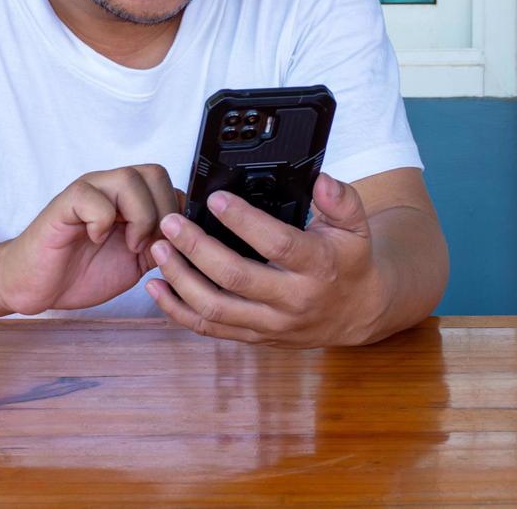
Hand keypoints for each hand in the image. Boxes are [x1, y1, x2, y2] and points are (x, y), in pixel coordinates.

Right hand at [0, 165, 183, 314]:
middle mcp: (110, 188)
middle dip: (161, 212)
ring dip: (138, 216)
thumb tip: (190, 235)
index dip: (176, 213)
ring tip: (128, 244)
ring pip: (129, 178)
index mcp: (130, 199)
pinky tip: (94, 239)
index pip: (169, 184)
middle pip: (155, 172)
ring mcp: (87, 192)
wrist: (35, 286)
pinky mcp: (64, 204)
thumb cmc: (81, 271)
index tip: (166, 244)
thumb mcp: (136, 262)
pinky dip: (101, 222)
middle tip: (148, 244)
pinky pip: (93, 197)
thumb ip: (161, 243)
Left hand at [144, 173, 390, 346]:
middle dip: (196, 249)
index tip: (216, 200)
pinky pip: (210, 329)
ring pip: (215, 309)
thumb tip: (321, 180)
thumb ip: (342, 200)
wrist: (358, 313)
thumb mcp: (357, 226)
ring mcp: (271, 324)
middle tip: (171, 223)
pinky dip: (178, 310)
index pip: (277, 244)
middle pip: (235, 278)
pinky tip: (158, 287)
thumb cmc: (351, 263)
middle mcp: (292, 300)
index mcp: (318, 267)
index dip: (244, 222)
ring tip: (159, 250)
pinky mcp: (255, 337)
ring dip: (181, 279)